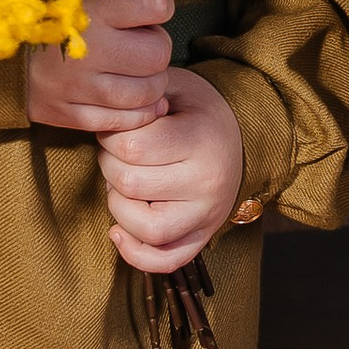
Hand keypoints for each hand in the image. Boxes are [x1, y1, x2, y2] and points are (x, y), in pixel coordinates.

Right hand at [25, 0, 173, 132]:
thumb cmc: (43, 14)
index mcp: (89, 7)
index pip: (155, 6)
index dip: (160, 6)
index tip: (149, 9)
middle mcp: (85, 48)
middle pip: (157, 54)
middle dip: (156, 47)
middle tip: (139, 44)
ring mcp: (75, 86)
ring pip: (146, 92)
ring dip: (151, 83)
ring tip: (136, 72)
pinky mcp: (66, 114)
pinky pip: (122, 121)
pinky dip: (137, 112)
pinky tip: (134, 100)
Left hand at [98, 68, 246, 271]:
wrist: (239, 136)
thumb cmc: (196, 110)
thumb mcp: (174, 87)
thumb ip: (142, 98)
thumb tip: (116, 123)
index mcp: (200, 140)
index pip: (132, 147)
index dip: (110, 137)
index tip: (118, 129)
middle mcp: (207, 183)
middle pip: (130, 184)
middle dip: (109, 166)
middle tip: (118, 153)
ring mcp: (206, 216)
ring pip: (144, 227)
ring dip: (118, 205)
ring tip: (123, 184)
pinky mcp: (202, 236)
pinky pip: (165, 261)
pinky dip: (135, 253)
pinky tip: (118, 231)